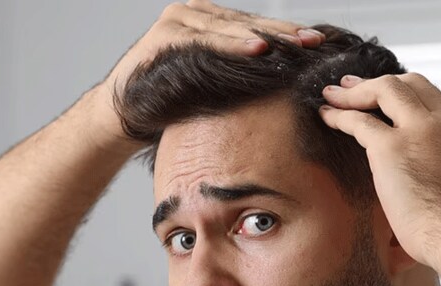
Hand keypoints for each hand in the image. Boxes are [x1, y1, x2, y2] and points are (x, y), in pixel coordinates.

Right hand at [98, 0, 324, 142]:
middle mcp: (193, 14)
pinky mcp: (166, 36)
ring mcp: (178, 20)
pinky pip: (207, 40)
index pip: (255, 25)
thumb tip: (285, 82)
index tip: (318, 44)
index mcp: (208, 22)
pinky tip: (258, 48)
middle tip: (315, 42)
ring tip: (295, 44)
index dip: (286, 33)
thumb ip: (239, 74)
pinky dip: (233, 44)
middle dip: (284, 33)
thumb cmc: (170, 104)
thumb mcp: (213, 85)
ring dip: (266, 35)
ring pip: (231, 27)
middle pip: (248, 22)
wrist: (121, 116)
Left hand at [319, 73, 440, 268]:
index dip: (420, 108)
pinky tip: (326, 115)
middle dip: (387, 82)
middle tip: (360, 85)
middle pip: (416, 85)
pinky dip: (340, 114)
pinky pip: (359, 120)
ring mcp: (422, 131)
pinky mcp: (392, 147)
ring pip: (387, 89)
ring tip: (335, 93)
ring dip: (358, 89)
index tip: (402, 115)